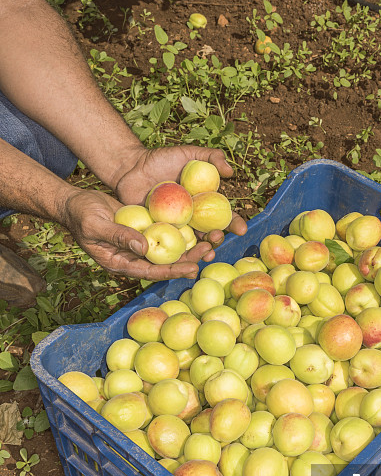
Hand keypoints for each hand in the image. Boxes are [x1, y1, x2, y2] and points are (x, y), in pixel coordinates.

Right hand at [63, 189, 216, 280]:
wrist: (76, 203)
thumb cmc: (81, 215)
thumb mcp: (96, 225)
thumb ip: (118, 236)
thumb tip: (144, 247)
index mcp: (121, 263)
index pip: (151, 272)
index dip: (172, 271)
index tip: (192, 268)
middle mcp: (133, 257)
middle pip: (165, 263)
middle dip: (187, 260)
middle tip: (209, 252)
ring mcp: (139, 245)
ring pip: (168, 250)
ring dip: (188, 247)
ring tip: (210, 241)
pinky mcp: (144, 230)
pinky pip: (164, 234)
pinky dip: (180, 232)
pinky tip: (198, 227)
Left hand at [113, 144, 246, 241]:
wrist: (130, 168)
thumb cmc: (160, 160)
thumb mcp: (188, 154)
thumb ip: (210, 157)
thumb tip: (230, 172)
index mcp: (203, 203)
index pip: (223, 216)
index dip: (233, 223)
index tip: (241, 229)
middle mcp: (192, 219)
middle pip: (209, 234)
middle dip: (217, 239)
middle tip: (216, 237)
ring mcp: (176, 228)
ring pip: (192, 244)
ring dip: (201, 251)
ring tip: (207, 253)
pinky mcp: (158, 234)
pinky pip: (169, 246)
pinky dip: (177, 254)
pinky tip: (183, 259)